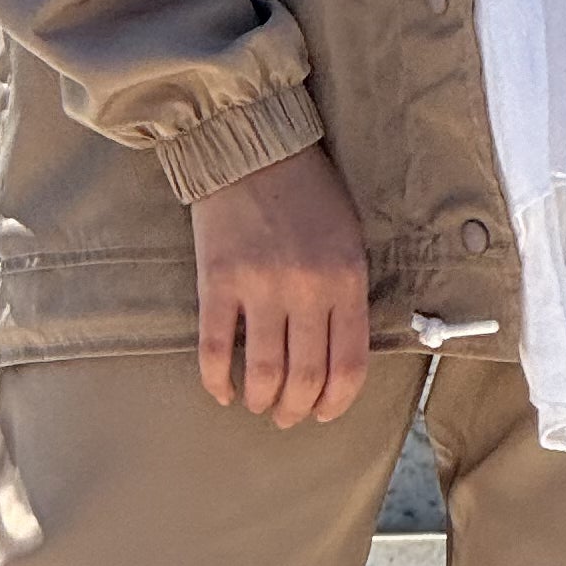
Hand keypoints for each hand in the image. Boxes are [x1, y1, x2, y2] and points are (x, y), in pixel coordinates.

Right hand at [191, 144, 372, 426]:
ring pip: (264, 373)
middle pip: (306, 378)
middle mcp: (308, 289)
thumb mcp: (348, 240)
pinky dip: (217, 380)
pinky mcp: (217, 282)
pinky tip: (222, 391)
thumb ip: (346, 295)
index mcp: (347, 280)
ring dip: (262, 401)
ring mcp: (261, 287)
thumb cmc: (306, 193)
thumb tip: (334, 356)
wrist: (252, 148)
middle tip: (287, 417)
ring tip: (258, 405)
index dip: (336, 402)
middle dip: (297, 410)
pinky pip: (215, 349)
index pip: (349, 365)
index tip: (323, 413)